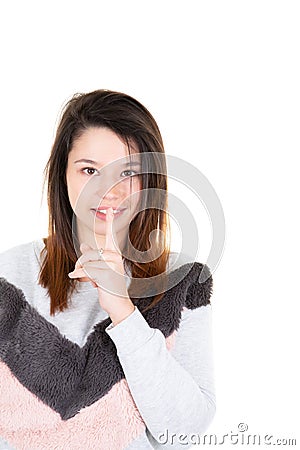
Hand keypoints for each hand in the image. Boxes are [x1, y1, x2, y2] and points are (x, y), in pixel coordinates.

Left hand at [68, 207, 134, 322]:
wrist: (118, 303)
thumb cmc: (109, 286)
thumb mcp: (99, 270)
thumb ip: (92, 257)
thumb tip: (83, 245)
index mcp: (114, 254)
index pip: (110, 235)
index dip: (110, 221)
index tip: (110, 209)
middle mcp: (115, 257)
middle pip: (88, 253)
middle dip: (82, 265)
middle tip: (86, 275)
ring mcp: (112, 265)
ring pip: (86, 263)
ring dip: (83, 274)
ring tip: (93, 281)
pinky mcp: (107, 273)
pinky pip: (86, 271)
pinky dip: (83, 278)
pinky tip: (92, 284)